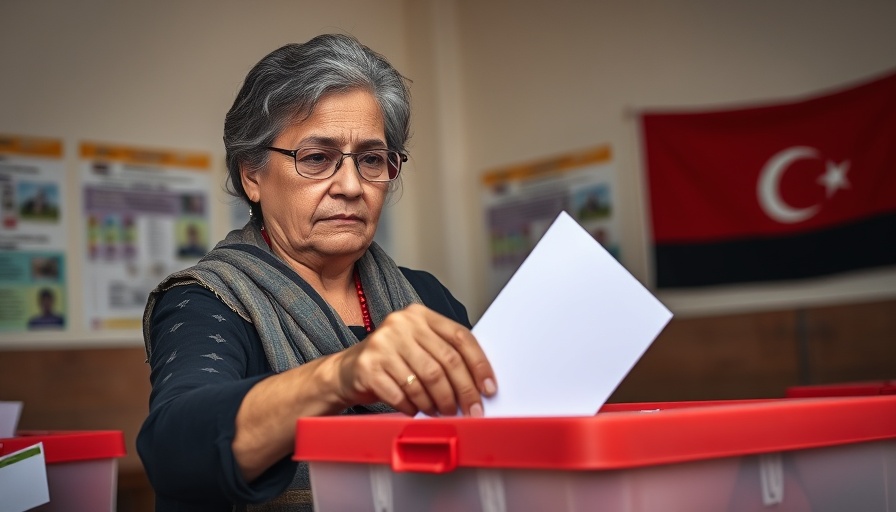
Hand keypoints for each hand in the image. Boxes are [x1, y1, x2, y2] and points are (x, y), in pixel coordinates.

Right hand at [334, 303, 496, 416]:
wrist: (346, 371)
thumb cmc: (391, 361)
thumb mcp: (418, 347)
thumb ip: (444, 354)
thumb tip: (480, 384)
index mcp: (420, 315)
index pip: (460, 336)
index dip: (479, 365)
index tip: (488, 389)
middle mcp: (401, 324)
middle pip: (445, 361)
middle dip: (463, 392)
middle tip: (470, 411)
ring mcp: (382, 343)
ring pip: (425, 380)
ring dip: (438, 403)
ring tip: (441, 412)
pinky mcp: (368, 366)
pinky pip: (402, 394)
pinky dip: (413, 407)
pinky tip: (415, 410)